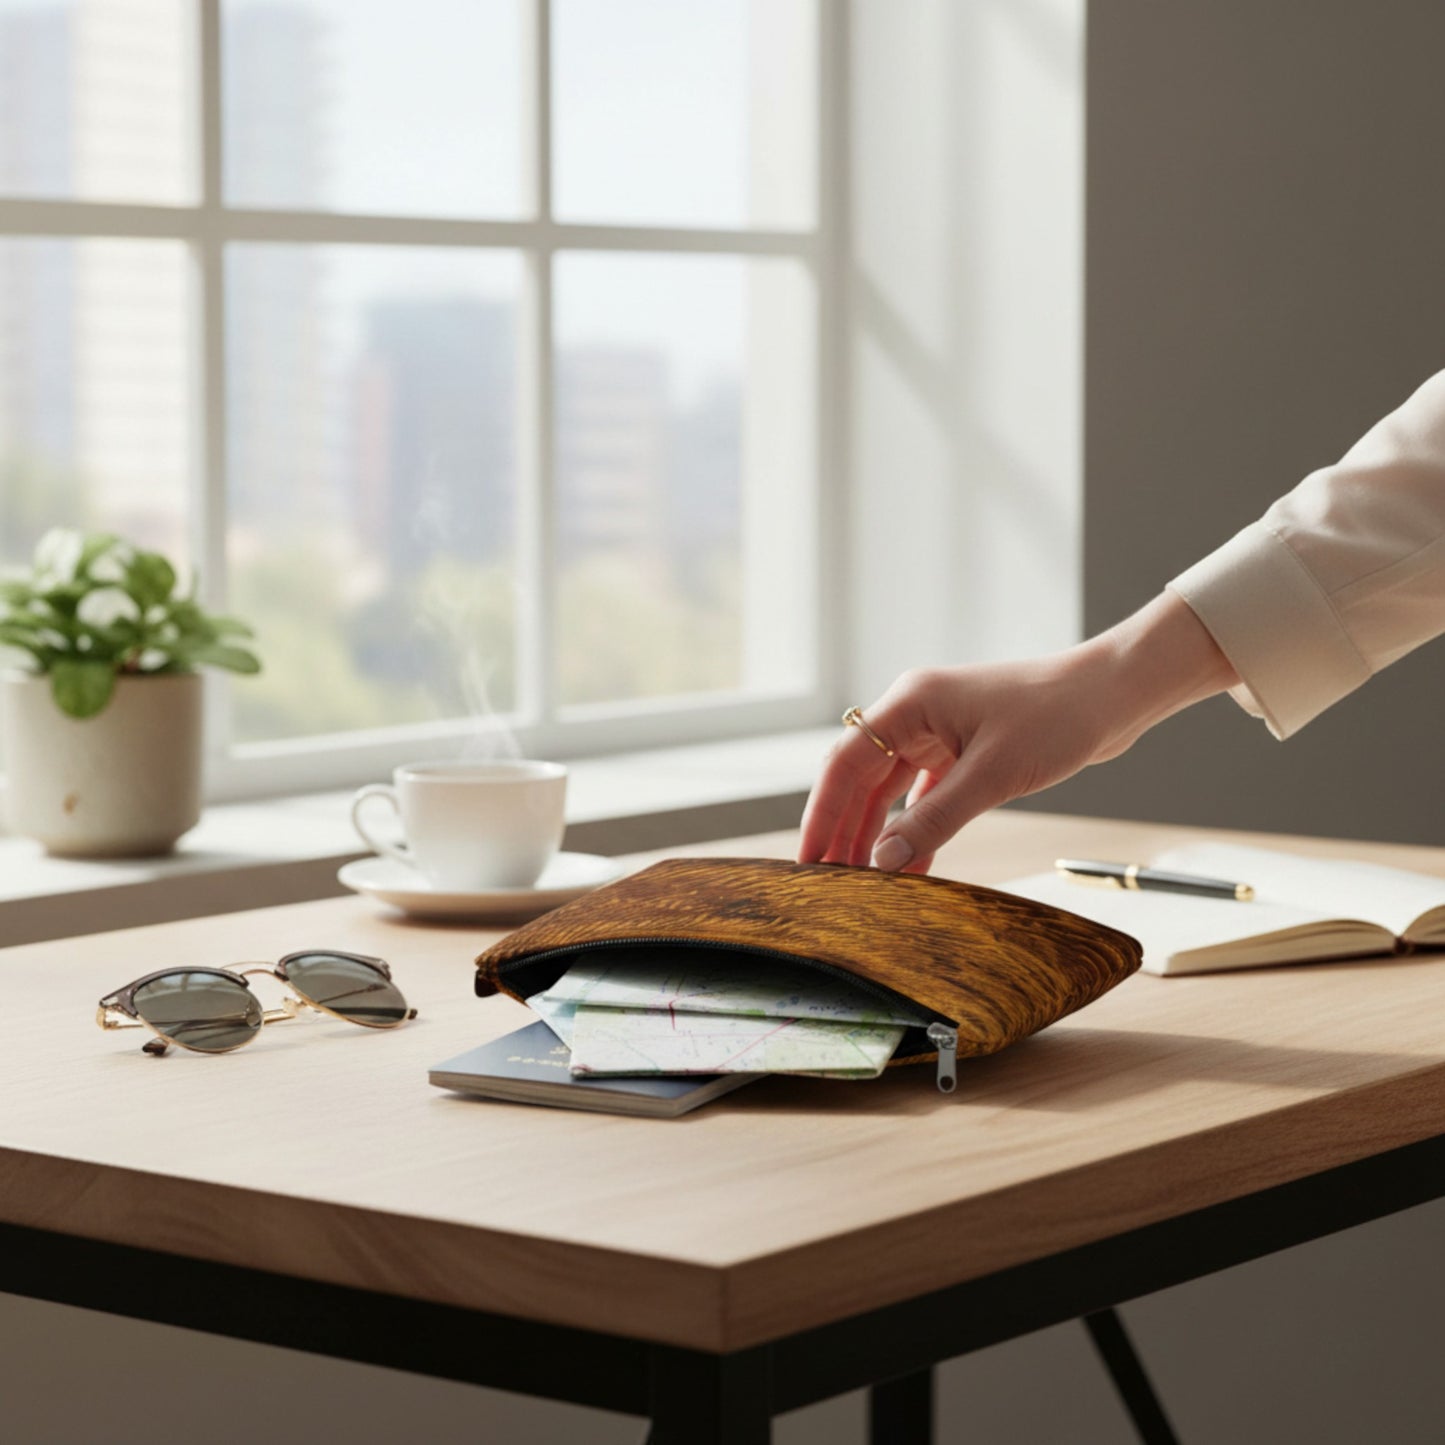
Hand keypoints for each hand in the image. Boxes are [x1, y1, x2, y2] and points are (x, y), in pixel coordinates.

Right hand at [798, 593, 1237, 872]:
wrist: (1113, 695)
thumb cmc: (1057, 716)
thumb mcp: (992, 775)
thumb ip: (933, 819)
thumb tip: (883, 861)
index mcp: (910, 703)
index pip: (845, 762)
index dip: (821, 813)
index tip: (807, 858)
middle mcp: (915, 714)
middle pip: (862, 779)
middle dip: (843, 831)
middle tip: (826, 882)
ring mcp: (938, 732)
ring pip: (890, 791)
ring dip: (877, 835)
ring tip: (858, 883)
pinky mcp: (963, 751)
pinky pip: (924, 797)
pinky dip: (915, 831)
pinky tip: (907, 868)